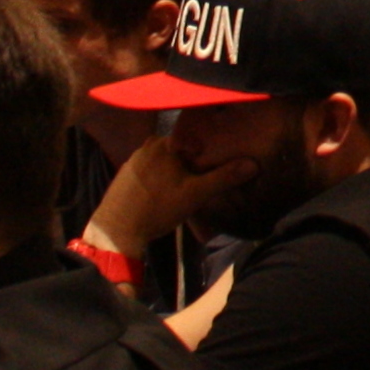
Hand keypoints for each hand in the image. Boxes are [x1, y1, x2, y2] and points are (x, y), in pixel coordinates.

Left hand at [86, 132, 216, 251]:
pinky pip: (148, 170)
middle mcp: (147, 146)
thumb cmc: (158, 208)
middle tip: (199, 182)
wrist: (117, 229)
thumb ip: (224, 177)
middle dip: (189, 163)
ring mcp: (132, 160)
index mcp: (166, 144)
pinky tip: (160, 196)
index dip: (206, 153)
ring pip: (162, 160)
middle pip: (178, 150)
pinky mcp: (123, 175)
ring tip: (181, 190)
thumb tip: (253, 164)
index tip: (213, 167)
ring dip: (172, 172)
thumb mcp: (196, 195)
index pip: (194, 140)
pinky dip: (157, 179)